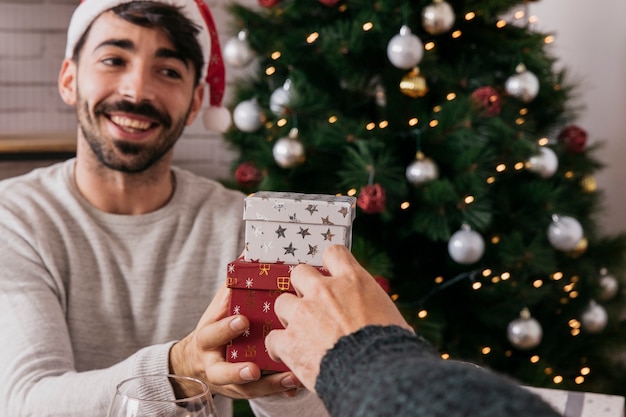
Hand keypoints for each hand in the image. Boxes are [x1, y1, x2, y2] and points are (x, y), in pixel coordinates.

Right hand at [169, 284, 302, 398]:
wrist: (201, 360)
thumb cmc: (218, 323)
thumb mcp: (220, 305)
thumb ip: (234, 283)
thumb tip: (251, 249)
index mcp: (208, 337)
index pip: (211, 334)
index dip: (225, 328)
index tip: (243, 320)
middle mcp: (214, 363)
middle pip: (221, 372)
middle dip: (237, 370)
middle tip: (254, 367)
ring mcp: (229, 381)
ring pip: (246, 389)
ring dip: (268, 384)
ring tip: (289, 378)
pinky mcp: (244, 390)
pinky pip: (262, 393)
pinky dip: (279, 389)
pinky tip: (295, 385)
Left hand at [265, 245, 412, 392]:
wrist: (376, 374)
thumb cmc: (391, 349)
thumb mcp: (391, 317)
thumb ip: (372, 308)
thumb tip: (376, 317)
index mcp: (353, 280)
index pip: (333, 253)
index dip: (329, 264)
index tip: (330, 275)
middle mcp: (325, 290)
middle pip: (299, 272)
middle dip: (302, 288)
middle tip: (312, 306)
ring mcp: (303, 313)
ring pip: (282, 302)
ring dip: (289, 316)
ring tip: (299, 333)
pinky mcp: (289, 340)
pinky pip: (273, 338)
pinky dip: (279, 348)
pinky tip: (287, 356)